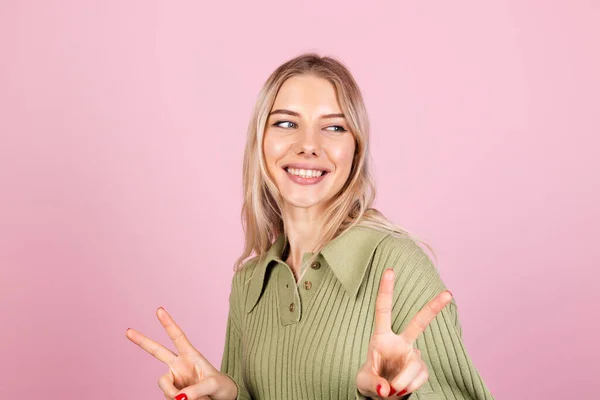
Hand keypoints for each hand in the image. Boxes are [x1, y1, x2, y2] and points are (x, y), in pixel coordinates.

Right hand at [126, 307, 237, 399]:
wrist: (222, 399)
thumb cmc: (221, 387)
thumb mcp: (213, 385)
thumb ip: (196, 390)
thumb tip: (177, 398)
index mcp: (191, 356)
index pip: (177, 337)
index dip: (168, 324)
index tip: (159, 310)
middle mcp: (180, 365)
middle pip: (157, 351)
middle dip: (142, 341)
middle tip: (128, 331)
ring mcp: (175, 378)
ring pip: (164, 385)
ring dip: (175, 394)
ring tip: (193, 398)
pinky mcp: (173, 391)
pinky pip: (169, 397)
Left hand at [356, 269, 452, 397]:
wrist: (382, 394)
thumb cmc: (370, 380)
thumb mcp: (364, 383)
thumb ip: (374, 384)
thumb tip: (387, 390)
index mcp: (381, 337)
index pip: (383, 310)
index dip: (386, 290)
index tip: (389, 270)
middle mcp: (400, 342)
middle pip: (418, 323)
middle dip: (433, 309)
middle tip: (448, 293)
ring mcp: (413, 355)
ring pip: (414, 364)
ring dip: (403, 380)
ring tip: (392, 390)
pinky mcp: (422, 369)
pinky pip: (420, 377)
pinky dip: (410, 386)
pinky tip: (401, 390)